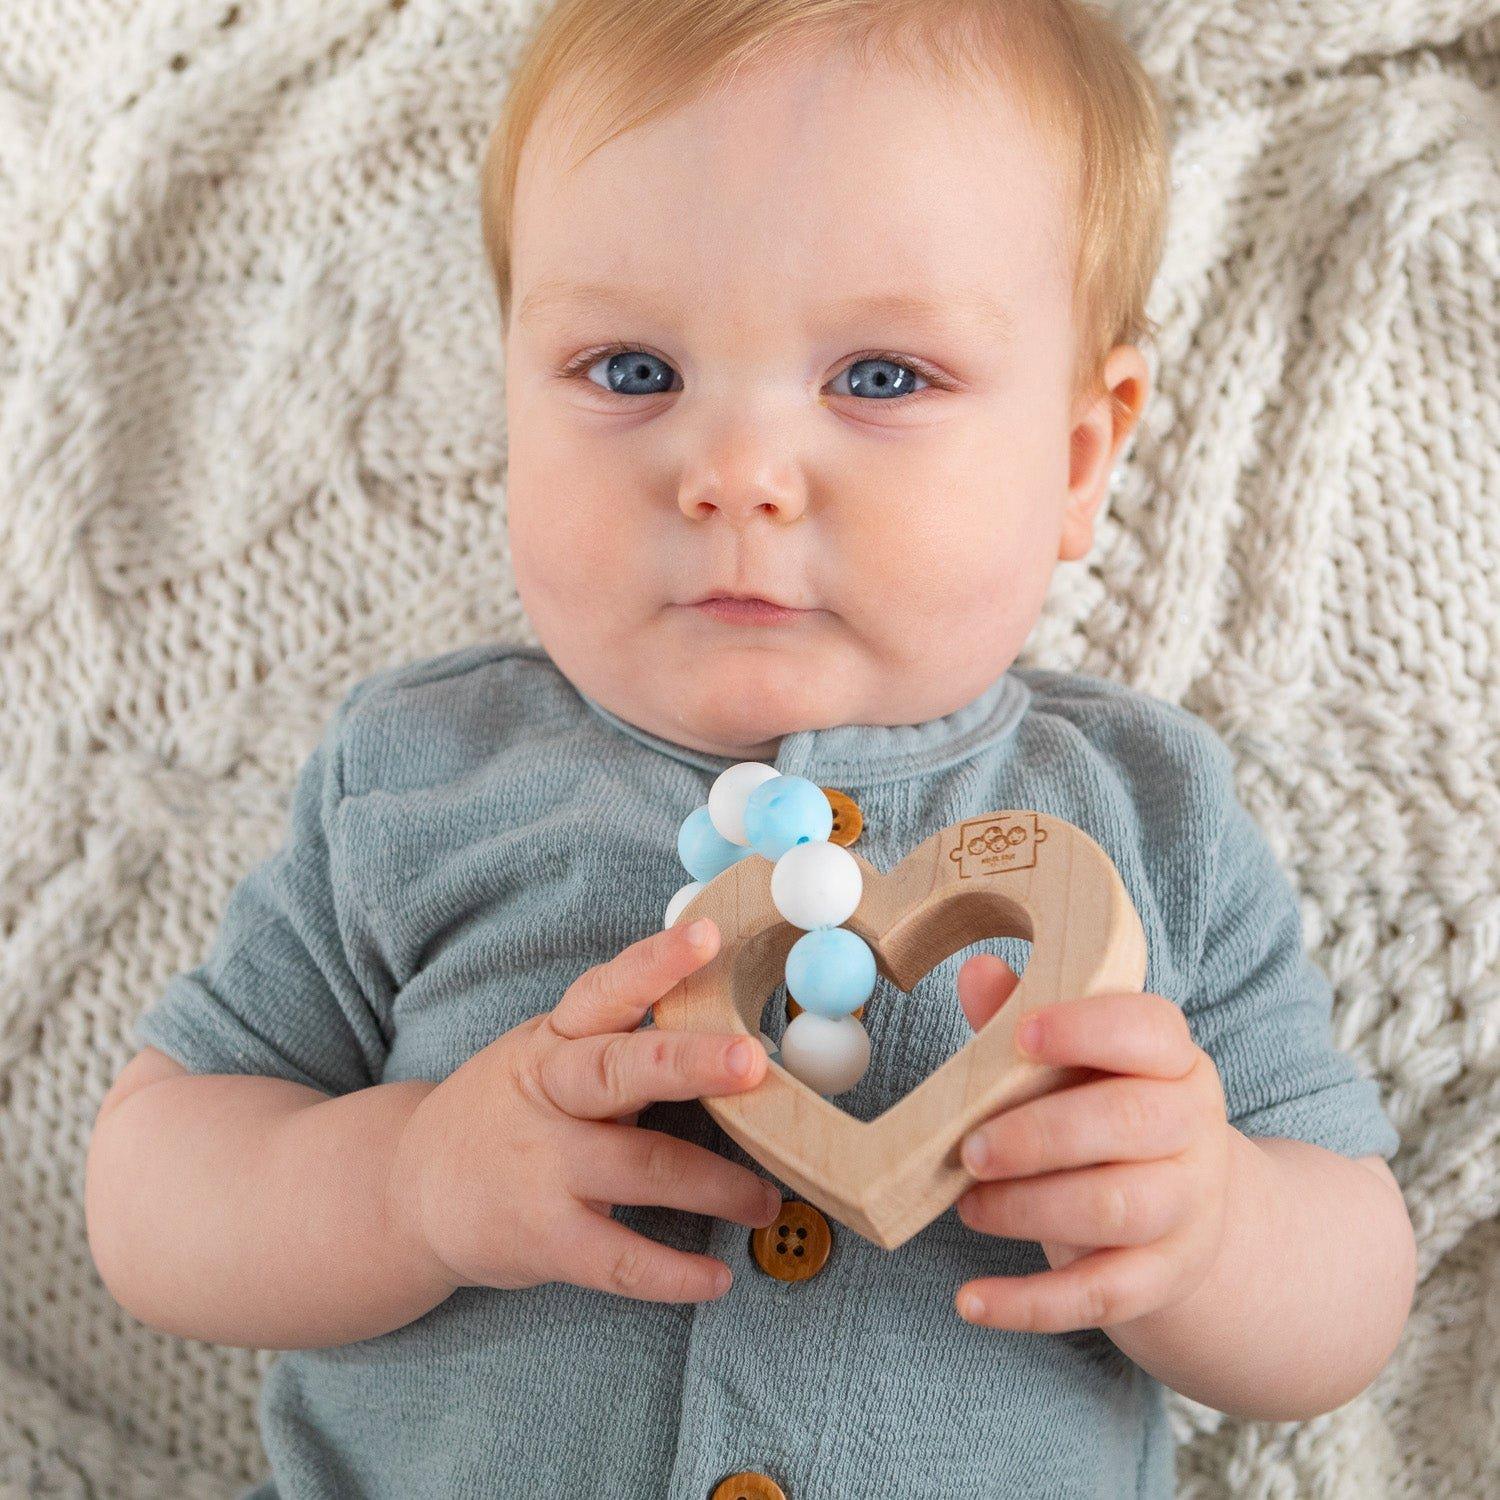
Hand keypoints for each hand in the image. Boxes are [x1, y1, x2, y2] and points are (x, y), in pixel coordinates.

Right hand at [387, 918, 781, 1304]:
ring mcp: (541, 1168)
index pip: (606, 990)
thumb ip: (619, 1042)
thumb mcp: (546, 1056)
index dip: (656, 962)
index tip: (707, 936)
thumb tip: (728, 1025)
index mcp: (554, 1039)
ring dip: (717, 1186)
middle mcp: (547, 1093)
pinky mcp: (541, 1239)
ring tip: (769, 1199)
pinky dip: (673, 1274)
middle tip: (752, 1062)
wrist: (407, 1190)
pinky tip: (717, 1279)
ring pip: (641, 1168)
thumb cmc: (508, 1110)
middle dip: (690, 1064)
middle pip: (621, 1071)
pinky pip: (618, 1260)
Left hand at [948, 955, 1230, 1333]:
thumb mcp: (1077, 1063)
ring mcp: (1187, 1208)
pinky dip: (1030, 1304)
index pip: (1148, 1030)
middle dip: (1038, 1135)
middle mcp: (1192, 1129)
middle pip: (1126, 1125)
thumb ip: (1025, 1017)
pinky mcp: (1164, 1277)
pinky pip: (1101, 1295)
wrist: (1189, 1209)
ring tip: (968, 1205)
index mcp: (1173, 1060)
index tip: (1020, 1037)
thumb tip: (977, 972)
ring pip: (1115, 1210)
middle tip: (968, 1149)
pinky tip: (972, 1301)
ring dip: (1028, 1209)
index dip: (1085, 1030)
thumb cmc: (1106, 1115)